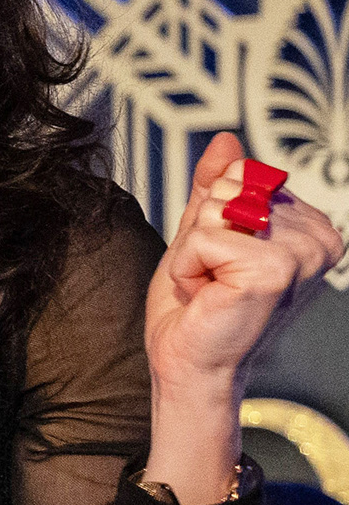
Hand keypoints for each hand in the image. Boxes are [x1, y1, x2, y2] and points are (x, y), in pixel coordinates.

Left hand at [146, 134, 340, 401]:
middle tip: (214, 277)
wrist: (190, 364)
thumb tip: (226, 140)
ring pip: (214, 209)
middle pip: (228, 187)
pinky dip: (187, 267)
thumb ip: (214, 187)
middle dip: (201, 233)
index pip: (241, 174)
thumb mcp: (202, 234)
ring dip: (193, 252)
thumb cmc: (198, 307)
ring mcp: (300, 252)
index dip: (211, 218)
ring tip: (212, 287)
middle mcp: (317, 236)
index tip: (223, 261)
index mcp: (309, 226)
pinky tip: (207, 295)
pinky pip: (202, 238)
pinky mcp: (274, 269)